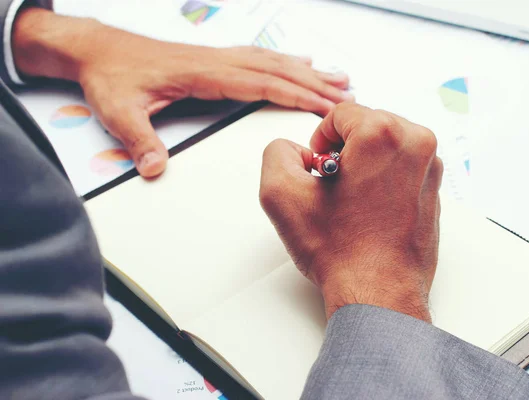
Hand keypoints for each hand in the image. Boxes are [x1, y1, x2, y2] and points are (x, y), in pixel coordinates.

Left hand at [13, 8, 351, 176]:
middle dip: (316, 84)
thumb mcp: (118, 112)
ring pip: (273, 61)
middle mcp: (217, 62)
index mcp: (204, 74)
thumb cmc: (111, 76)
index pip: (262, 83)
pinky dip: (286, 61)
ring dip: (308, 70)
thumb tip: (154, 168)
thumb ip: (138, 139)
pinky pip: (260, 58)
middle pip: (278, 70)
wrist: (98, 51)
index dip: (297, 94)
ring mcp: (218, 58)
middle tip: (348, 95)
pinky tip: (299, 62)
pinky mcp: (215, 59)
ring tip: (338, 77)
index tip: (327, 105)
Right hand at [260, 103, 442, 321]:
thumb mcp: (281, 194)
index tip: (318, 169)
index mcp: (383, 134)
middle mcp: (416, 144)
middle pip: (366, 124)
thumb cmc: (341, 251)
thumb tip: (296, 150)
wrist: (379, 293)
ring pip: (386, 144)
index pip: (341, 113)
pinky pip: (402, 166)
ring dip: (364, 162)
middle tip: (333, 186)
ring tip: (352, 199)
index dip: (320, 140)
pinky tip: (369, 208)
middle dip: (344, 150)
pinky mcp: (435, 189)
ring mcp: (431, 167)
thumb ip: (277, 152)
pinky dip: (382, 178)